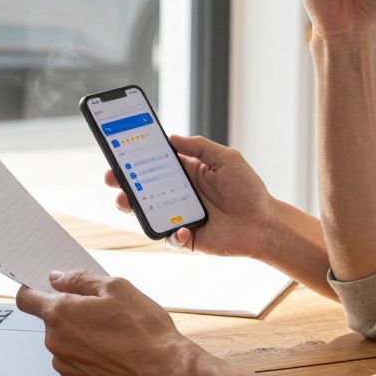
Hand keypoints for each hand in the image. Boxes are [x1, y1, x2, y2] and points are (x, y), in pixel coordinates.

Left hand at [15, 270, 200, 375]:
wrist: (164, 373)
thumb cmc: (144, 330)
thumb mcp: (116, 288)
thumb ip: (80, 279)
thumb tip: (57, 278)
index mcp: (60, 313)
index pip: (26, 298)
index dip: (32, 289)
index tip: (43, 288)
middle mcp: (55, 341)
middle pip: (52, 321)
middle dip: (71, 313)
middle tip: (102, 311)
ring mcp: (65, 366)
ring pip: (65, 342)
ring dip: (80, 336)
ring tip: (113, 335)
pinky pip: (75, 362)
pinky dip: (88, 356)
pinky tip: (112, 354)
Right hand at [104, 134, 276, 258]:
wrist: (264, 224)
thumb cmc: (249, 190)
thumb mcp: (227, 158)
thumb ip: (200, 147)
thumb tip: (171, 137)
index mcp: (186, 173)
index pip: (155, 163)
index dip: (136, 158)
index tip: (118, 151)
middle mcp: (179, 194)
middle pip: (143, 188)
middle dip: (123, 182)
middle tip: (111, 178)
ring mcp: (180, 217)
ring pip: (148, 213)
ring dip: (133, 208)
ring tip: (125, 201)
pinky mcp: (187, 238)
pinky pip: (170, 238)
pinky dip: (172, 235)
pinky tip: (182, 230)